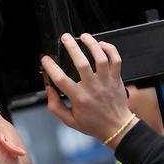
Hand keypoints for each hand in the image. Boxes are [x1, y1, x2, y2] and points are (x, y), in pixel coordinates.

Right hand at [41, 32, 136, 147]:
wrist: (116, 127)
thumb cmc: (93, 124)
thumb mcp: (69, 120)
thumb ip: (55, 106)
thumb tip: (49, 90)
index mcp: (79, 98)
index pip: (61, 80)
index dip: (51, 68)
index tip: (46, 60)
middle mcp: (93, 88)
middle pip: (82, 63)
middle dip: (72, 47)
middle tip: (65, 38)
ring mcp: (106, 81)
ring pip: (100, 57)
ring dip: (91, 44)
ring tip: (83, 36)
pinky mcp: (116, 78)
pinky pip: (115, 59)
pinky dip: (109, 49)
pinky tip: (101, 45)